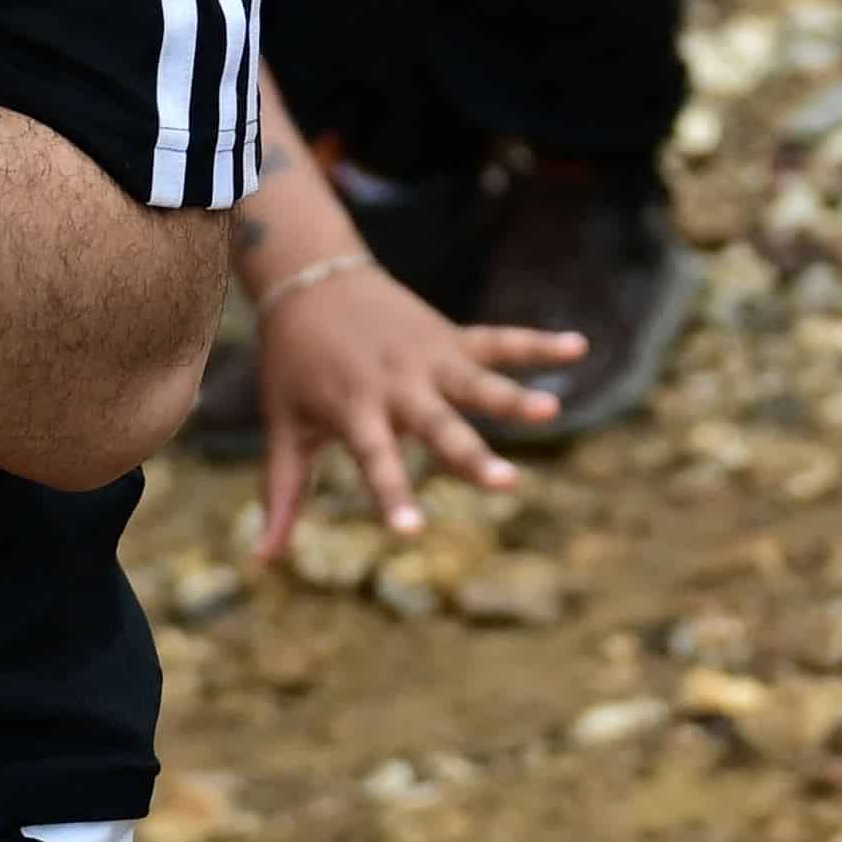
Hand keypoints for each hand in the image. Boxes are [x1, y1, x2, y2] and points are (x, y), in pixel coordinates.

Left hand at [245, 245, 581, 561]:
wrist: (309, 280)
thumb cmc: (294, 365)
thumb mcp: (284, 425)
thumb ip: (283, 492)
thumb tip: (263, 560)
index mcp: (356, 410)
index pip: (376, 461)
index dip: (393, 496)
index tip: (412, 534)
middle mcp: (397, 386)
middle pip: (439, 425)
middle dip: (471, 455)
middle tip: (505, 484)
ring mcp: (428, 358)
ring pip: (477, 380)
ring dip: (514, 395)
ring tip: (551, 411)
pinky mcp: (450, 337)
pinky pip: (499, 339)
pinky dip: (537, 343)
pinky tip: (578, 345)